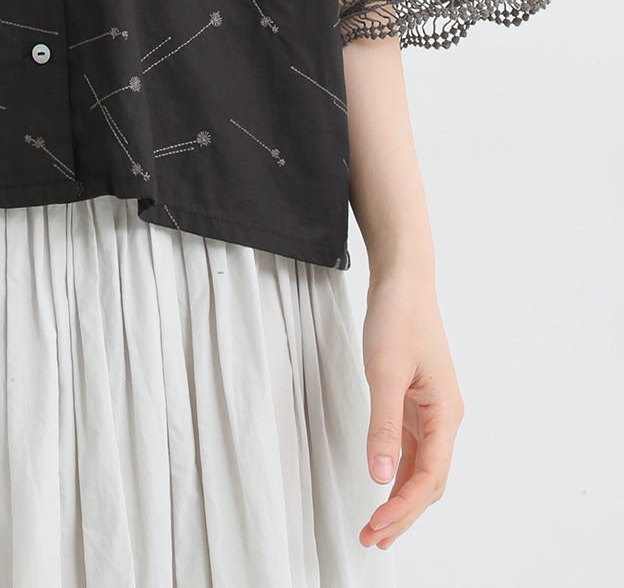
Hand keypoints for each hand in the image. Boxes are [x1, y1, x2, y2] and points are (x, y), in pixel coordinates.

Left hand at [358, 267, 463, 550]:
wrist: (403, 280)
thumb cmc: (399, 318)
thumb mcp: (384, 372)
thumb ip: (383, 425)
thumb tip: (378, 475)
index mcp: (445, 413)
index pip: (428, 477)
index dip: (403, 508)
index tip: (376, 528)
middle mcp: (444, 417)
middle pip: (429, 481)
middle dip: (403, 514)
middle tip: (373, 539)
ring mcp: (432, 409)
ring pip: (421, 468)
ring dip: (400, 497)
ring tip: (377, 526)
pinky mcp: (417, 399)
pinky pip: (412, 447)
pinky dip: (397, 470)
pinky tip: (383, 484)